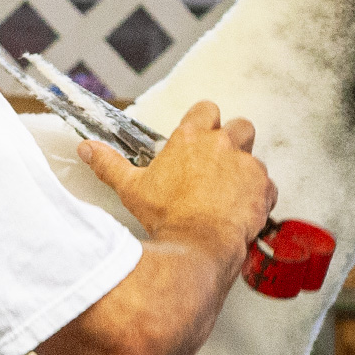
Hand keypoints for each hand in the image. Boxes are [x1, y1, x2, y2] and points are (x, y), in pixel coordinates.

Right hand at [77, 101, 276, 259]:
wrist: (196, 245)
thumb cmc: (166, 217)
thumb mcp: (131, 188)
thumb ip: (109, 164)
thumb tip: (86, 149)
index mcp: (192, 138)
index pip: (206, 109)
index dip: (205, 121)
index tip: (200, 136)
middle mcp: (224, 145)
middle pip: (240, 126)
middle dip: (235, 140)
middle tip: (222, 163)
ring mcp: (247, 165)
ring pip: (255, 159)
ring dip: (245, 173)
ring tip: (229, 194)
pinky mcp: (264, 187)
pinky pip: (268, 186)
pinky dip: (259, 196)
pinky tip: (243, 210)